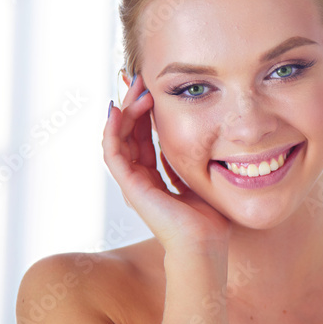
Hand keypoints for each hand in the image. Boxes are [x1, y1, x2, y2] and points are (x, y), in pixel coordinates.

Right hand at [102, 74, 230, 255]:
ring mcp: (132, 183)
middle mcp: (139, 178)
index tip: (151, 89)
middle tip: (139, 79)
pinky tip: (118, 110)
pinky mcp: (131, 187)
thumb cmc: (208, 219)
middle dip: (133, 105)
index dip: (144, 112)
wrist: (204, 244)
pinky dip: (113, 131)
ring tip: (134, 88)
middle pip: (128, 134)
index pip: (143, 137)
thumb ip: (192, 162)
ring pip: (119, 139)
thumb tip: (203, 139)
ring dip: (125, 111)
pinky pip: (113, 153)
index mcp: (154, 176)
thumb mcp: (200, 179)